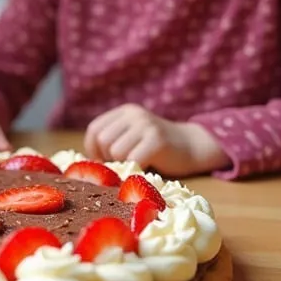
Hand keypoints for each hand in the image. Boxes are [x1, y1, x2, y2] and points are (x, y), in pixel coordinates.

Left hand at [84, 104, 228, 177]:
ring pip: (116, 151)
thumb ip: (113, 141)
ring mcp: (146, 125)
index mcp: (124, 112)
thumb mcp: (133, 136)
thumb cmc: (158, 148)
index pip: (94, 129)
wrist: (193, 146)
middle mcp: (134, 114)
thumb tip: (87, 162)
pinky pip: (134, 160)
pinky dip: (136, 169)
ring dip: (123, 164)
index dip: (93, 149)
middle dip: (108, 158)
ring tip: (137, 164)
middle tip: (122, 165)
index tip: (103, 161)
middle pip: (103, 140)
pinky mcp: (157, 140)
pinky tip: (146, 168)